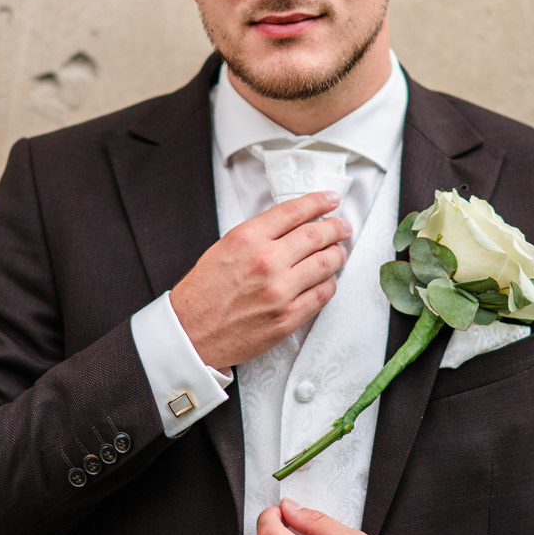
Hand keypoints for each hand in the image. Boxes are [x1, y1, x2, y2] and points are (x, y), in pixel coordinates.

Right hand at [169, 192, 350, 371]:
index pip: (294, 211)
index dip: (319, 202)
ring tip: (338, 252)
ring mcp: (280, 291)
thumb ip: (258, 235)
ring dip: (337, 255)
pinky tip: (327, 279)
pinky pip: (323, 294)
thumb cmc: (204, 292)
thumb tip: (293, 225)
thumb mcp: (224, 248)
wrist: (191, 334)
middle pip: (317, 234)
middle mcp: (266, 261)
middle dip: (336, 227)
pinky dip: (329, 283)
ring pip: (326, 263)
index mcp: (247, 239)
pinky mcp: (288, 317)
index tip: (331, 200)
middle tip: (342, 227)